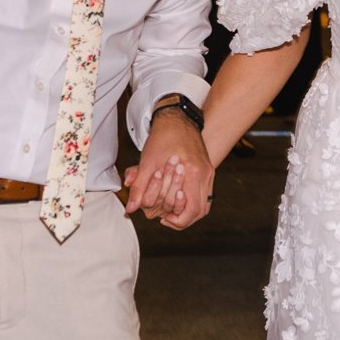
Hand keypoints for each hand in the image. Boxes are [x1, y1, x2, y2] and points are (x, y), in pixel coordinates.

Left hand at [124, 110, 212, 228]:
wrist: (177, 118)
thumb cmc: (164, 136)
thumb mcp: (148, 162)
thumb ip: (140, 187)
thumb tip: (131, 207)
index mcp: (193, 172)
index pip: (192, 209)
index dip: (178, 221)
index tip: (164, 219)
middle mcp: (205, 174)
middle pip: (200, 211)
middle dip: (183, 219)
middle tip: (166, 219)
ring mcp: (208, 172)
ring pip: (204, 205)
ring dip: (188, 212)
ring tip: (171, 212)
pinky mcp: (207, 170)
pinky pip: (204, 195)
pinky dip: (191, 202)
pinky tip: (177, 200)